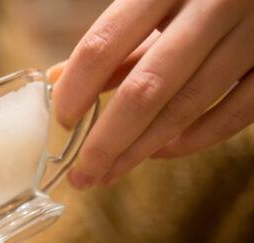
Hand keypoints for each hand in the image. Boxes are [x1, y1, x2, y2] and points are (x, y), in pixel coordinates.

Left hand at [50, 0, 253, 187]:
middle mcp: (212, 5)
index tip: (60, 123)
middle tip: (81, 175)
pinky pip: (233, 114)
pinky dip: (193, 140)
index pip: (104, 44)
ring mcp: (252, 34)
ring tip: (109, 173)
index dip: (77, 89)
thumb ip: (115, 40)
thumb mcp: (156, 0)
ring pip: (186, 107)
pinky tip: (160, 153)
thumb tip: (58, 82)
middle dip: (107, 141)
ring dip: (141, 149)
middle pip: (145, 89)